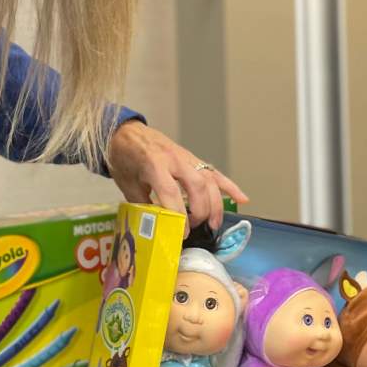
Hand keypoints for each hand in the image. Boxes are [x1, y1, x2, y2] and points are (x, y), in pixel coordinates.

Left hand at [106, 121, 247, 232]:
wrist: (125, 133)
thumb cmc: (124, 158)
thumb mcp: (127, 184)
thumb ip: (143, 205)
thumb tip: (157, 229)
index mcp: (154, 165)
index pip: (171, 193)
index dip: (178, 216)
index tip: (181, 233)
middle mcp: (174, 159)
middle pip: (197, 186)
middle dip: (200, 211)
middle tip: (195, 228)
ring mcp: (187, 158)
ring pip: (209, 180)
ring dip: (216, 204)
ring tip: (214, 224)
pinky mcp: (194, 158)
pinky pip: (215, 172)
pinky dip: (230, 186)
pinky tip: (242, 199)